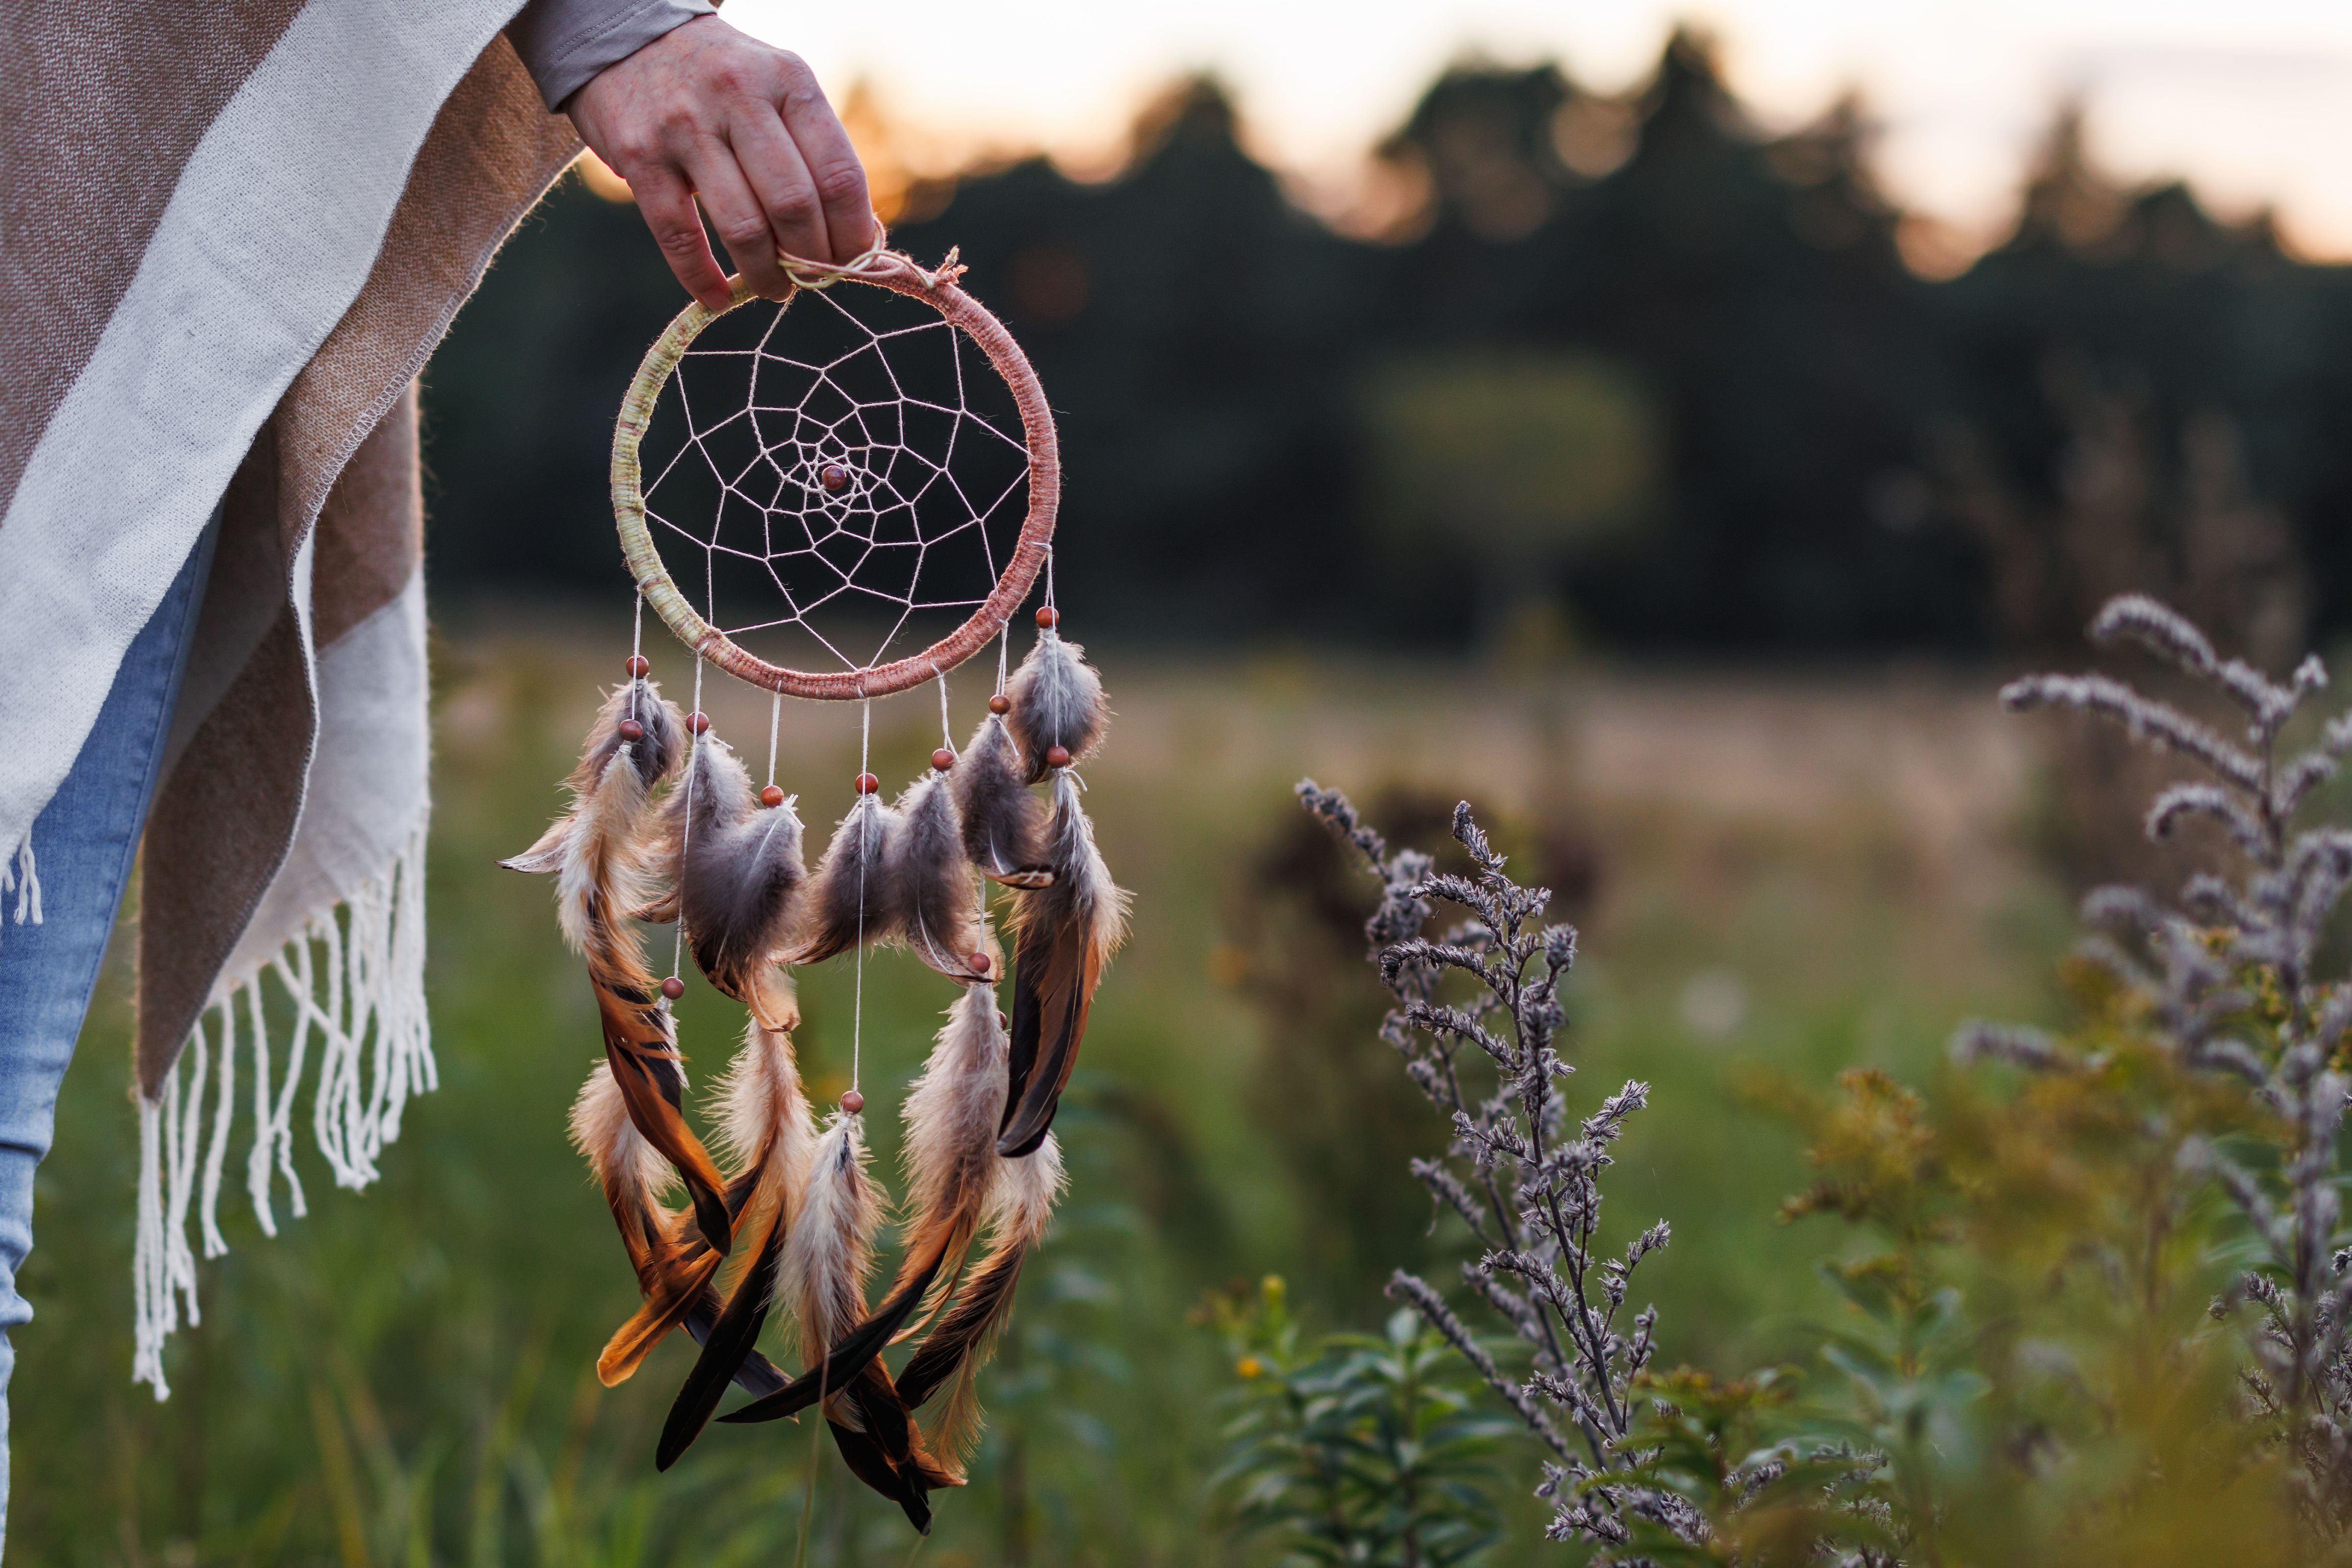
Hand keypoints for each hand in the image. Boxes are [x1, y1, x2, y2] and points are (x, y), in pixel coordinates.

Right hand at [567, 16, 874, 309]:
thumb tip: (856, 238)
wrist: (627, 37)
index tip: (854, 262)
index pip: (838, 174)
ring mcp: (685, 126)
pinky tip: (717, 297)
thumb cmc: (723, 80)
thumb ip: (813, 151)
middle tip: (813, 278)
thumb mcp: (777, 89)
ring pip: (743, 226)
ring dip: (766, 274)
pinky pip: (680, 235)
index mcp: (788, 81)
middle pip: (795, 206)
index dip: (852, 233)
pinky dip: (702, 279)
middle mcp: (739, 96)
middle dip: (812, 259)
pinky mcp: (640, 155)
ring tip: (775, 288)